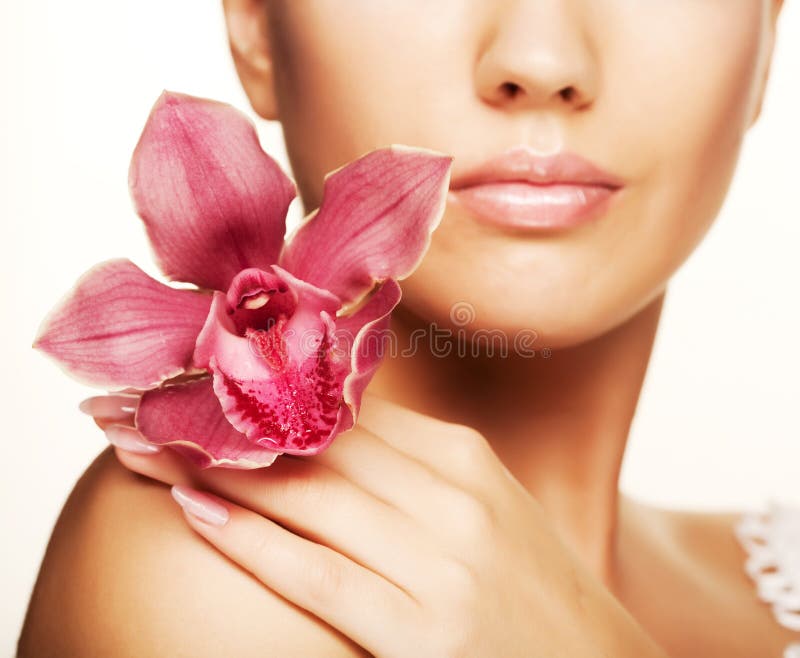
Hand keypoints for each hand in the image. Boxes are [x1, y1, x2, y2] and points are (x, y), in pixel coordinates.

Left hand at [83, 393, 666, 657]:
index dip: (262, 388)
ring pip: (306, 496)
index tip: (198, 372)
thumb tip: (327, 429)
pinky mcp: (424, 631)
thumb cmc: (529, 586)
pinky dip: (253, 540)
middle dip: (223, 416)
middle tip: (143, 394)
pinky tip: (195, 511)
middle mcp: (450, 494)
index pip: (343, 409)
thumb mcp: (482, 505)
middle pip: (315, 441)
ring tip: (142, 440)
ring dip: (216, 466)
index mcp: (461, 457)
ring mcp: (439, 560)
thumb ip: (410, 468)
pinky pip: (319, 574)